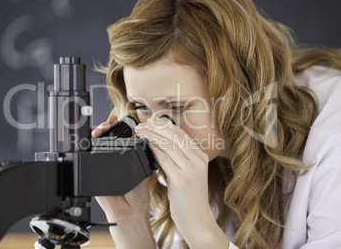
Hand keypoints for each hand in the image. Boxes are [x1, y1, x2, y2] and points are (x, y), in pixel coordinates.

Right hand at [92, 115, 154, 247]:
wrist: (130, 211)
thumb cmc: (137, 193)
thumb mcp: (142, 168)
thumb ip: (143, 152)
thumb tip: (149, 135)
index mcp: (123, 155)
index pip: (118, 135)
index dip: (117, 125)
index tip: (118, 120)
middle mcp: (111, 158)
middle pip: (105, 137)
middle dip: (105, 126)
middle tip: (109, 123)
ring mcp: (101, 164)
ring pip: (95, 144)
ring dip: (97, 133)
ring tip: (102, 128)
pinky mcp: (92, 172)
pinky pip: (89, 158)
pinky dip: (90, 147)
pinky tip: (95, 140)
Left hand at [135, 118, 228, 248]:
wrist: (197, 220)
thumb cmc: (190, 198)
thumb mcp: (188, 173)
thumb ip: (178, 158)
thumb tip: (159, 143)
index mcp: (201, 157)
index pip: (181, 134)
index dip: (165, 125)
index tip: (151, 120)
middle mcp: (198, 160)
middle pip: (175, 136)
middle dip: (156, 127)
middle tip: (142, 124)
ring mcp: (191, 170)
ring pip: (169, 145)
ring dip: (152, 135)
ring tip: (140, 131)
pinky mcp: (181, 180)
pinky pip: (164, 159)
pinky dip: (154, 150)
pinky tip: (145, 145)